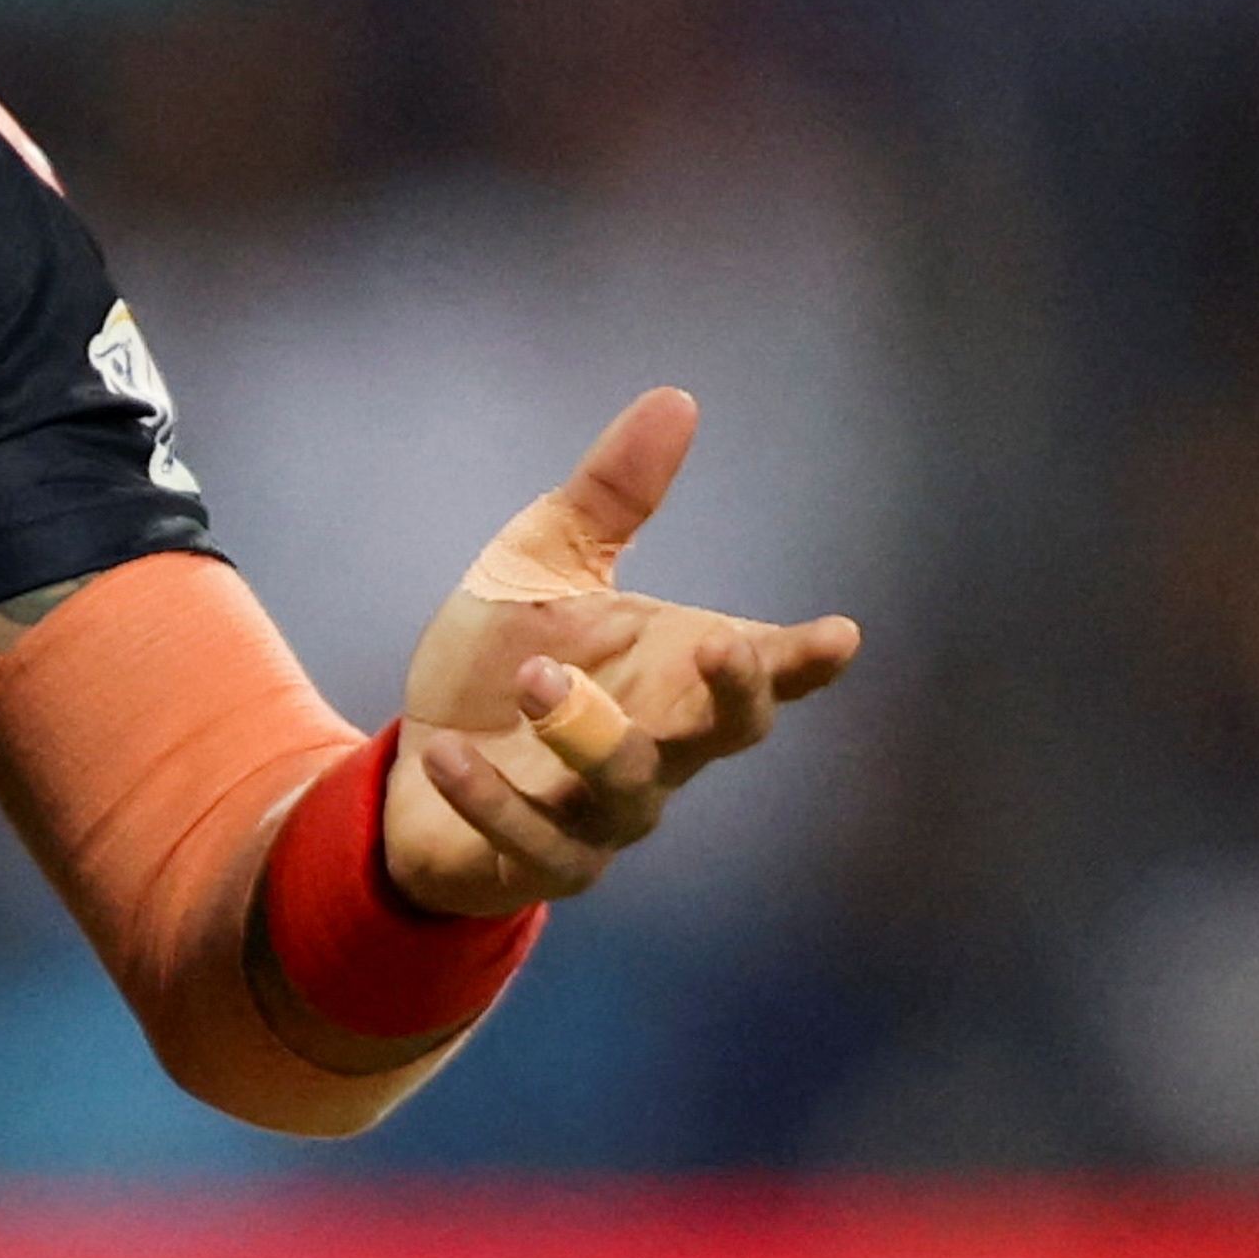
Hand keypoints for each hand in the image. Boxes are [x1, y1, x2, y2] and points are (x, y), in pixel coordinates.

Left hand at [384, 386, 859, 918]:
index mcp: (675, 676)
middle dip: (733, 696)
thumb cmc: (500, 661)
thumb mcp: (544, 563)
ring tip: (538, 678)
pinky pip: (528, 841)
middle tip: (720, 643)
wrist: (417, 761)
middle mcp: (660, 748)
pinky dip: (490, 800)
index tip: (840, 635)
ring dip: (586, 734)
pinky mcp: (536, 859)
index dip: (803, 658)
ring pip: (626, 789)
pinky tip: (449, 757)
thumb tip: (676, 398)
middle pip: (724, 735)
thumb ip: (610, 496)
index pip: (762, 670)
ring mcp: (603, 815)